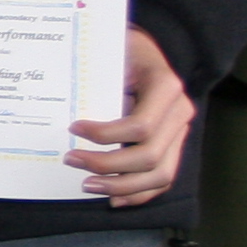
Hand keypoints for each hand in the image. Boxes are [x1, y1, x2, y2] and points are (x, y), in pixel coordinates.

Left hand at [66, 25, 196, 206]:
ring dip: (122, 186)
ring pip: (160, 174)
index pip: (140, 126)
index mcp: (167, 87)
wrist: (144, 48)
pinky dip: (139, 193)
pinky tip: (114, 198)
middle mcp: (180, 112)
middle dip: (107, 165)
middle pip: (149, 156)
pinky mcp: (174, 144)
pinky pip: (164, 178)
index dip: (105, 135)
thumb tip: (65, 109)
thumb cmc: (123, 48)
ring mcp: (180, 131)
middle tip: (70, 160)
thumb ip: (98, 78)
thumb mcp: (111, 53)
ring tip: (88, 185)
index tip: (72, 130)